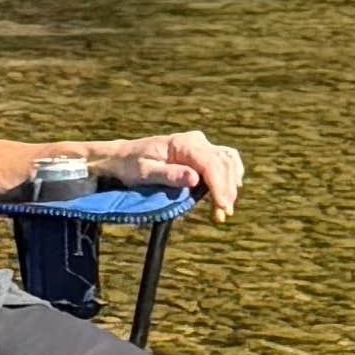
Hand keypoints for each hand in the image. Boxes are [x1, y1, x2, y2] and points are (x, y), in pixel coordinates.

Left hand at [85, 125, 240, 213]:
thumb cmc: (131, 166)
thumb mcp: (145, 173)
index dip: (219, 186)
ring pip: (227, 161)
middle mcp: (195, 140)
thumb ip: (169, 175)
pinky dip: (230, 176)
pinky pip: (224, 160)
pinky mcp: (201, 152)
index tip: (222, 207)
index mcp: (181, 144)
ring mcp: (199, 144)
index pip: (210, 164)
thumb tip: (194, 179)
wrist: (124, 157)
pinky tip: (229, 191)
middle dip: (226, 190)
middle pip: (223, 163)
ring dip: (230, 185)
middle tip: (223, 214)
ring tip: (224, 209)